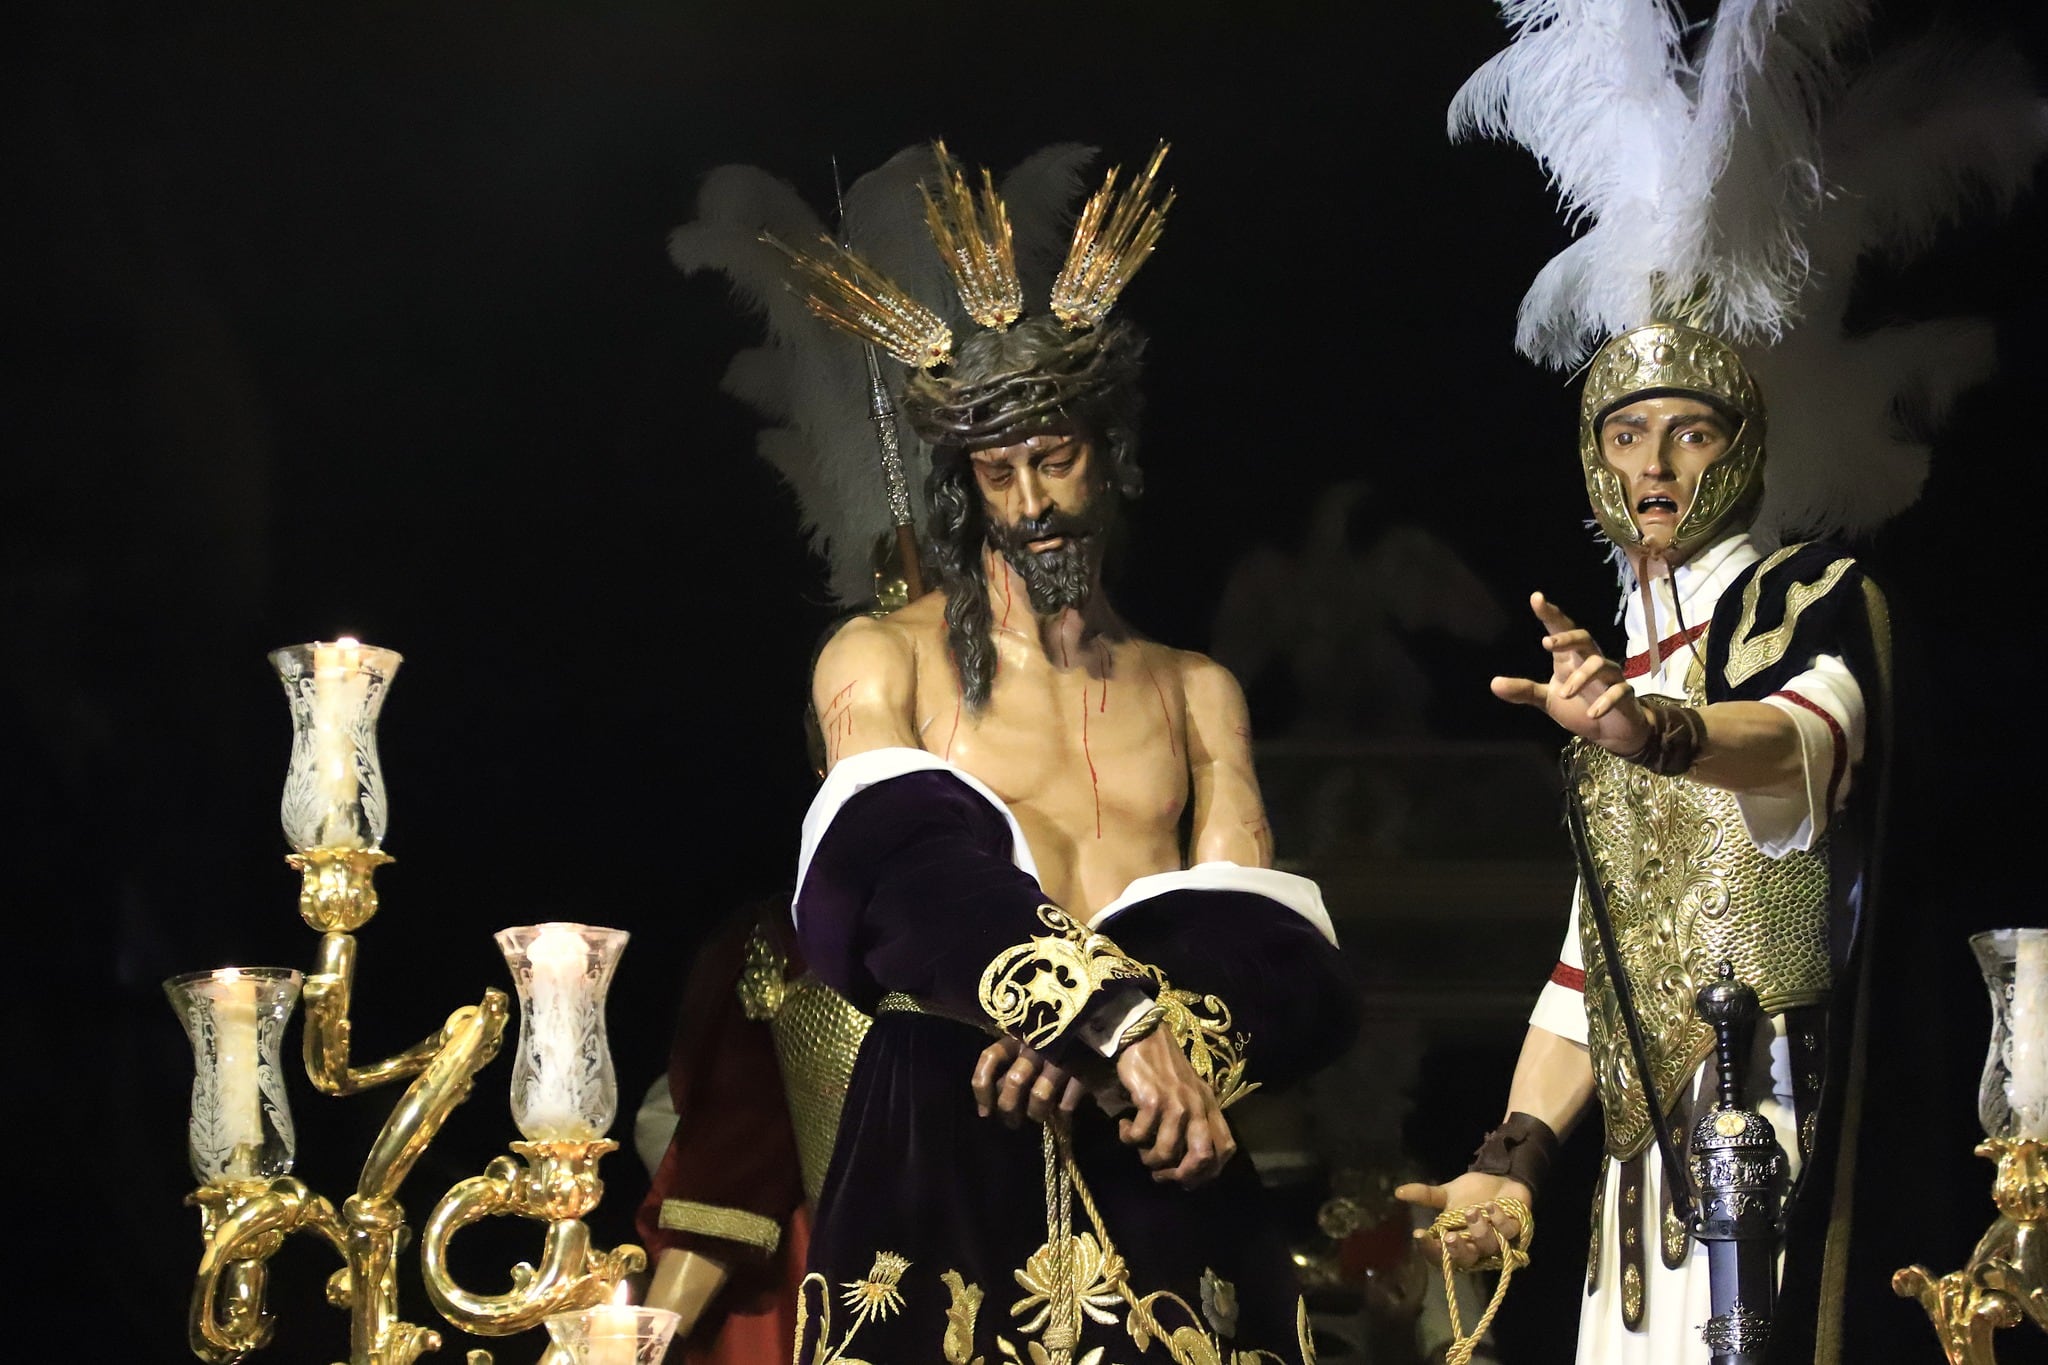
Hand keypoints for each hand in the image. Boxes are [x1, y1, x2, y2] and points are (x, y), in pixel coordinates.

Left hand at [971, 1037, 1087, 1126]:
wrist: (1104, 1022)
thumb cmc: (1058, 1038)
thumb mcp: (1031, 1043)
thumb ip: (1011, 1066)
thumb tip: (992, 1102)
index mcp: (1019, 1036)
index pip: (991, 1058)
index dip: (982, 1087)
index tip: (984, 1112)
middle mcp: (1038, 1045)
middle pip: (1014, 1082)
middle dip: (1009, 1109)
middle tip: (1012, 1122)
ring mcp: (1063, 1058)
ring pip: (1039, 1095)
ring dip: (1036, 1113)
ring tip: (1038, 1118)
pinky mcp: (1085, 1071)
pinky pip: (1067, 1104)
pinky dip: (1062, 1115)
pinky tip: (1062, 1116)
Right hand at [1113, 1028, 1235, 1186]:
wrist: (1143, 1036)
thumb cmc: (1164, 1068)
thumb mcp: (1189, 1093)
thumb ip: (1194, 1121)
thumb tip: (1184, 1162)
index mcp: (1210, 1106)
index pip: (1225, 1150)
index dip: (1208, 1172)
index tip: (1186, 1179)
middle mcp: (1198, 1106)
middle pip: (1202, 1157)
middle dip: (1180, 1175)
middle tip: (1160, 1174)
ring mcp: (1176, 1103)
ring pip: (1167, 1152)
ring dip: (1148, 1158)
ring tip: (1138, 1146)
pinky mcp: (1152, 1099)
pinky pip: (1141, 1135)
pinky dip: (1129, 1137)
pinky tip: (1125, 1126)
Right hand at [1393, 1172, 1530, 1269]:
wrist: (1501, 1180)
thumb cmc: (1473, 1193)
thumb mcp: (1448, 1193)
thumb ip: (1426, 1196)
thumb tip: (1399, 1191)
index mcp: (1459, 1243)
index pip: (1442, 1257)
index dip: (1430, 1250)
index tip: (1419, 1234)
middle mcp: (1478, 1248)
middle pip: (1467, 1259)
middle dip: (1458, 1250)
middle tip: (1450, 1236)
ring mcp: (1499, 1242)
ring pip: (1489, 1245)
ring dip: (1480, 1230)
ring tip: (1472, 1211)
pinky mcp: (1518, 1230)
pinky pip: (1508, 1231)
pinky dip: (1499, 1220)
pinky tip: (1491, 1206)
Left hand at [1490, 592, 1649, 754]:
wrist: (1609, 731)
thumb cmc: (1579, 707)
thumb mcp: (1547, 699)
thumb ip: (1524, 690)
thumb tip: (1493, 683)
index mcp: (1569, 658)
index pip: (1561, 630)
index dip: (1550, 614)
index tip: (1536, 598)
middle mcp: (1590, 661)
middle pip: (1583, 638)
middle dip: (1567, 638)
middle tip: (1546, 644)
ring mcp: (1610, 676)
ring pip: (1600, 664)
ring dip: (1581, 678)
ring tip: (1563, 694)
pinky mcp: (1624, 694)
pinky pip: (1619, 691)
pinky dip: (1606, 701)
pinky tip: (1592, 714)